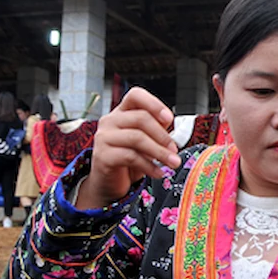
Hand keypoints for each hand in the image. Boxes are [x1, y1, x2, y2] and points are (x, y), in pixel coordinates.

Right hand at [76, 88, 179, 209]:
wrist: (110, 183)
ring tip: (173, 163)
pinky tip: (159, 173)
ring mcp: (103, 137)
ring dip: (160, 152)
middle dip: (163, 135)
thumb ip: (157, 129)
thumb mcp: (147, 141)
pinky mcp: (102, 156)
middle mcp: (110, 120)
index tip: (169, 119)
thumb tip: (170, 122)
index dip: (154, 103)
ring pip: (136, 138)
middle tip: (175, 150)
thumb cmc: (130, 159)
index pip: (135, 95)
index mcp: (122, 112)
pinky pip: (130, 157)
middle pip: (141, 118)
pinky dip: (149, 166)